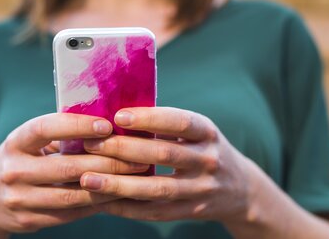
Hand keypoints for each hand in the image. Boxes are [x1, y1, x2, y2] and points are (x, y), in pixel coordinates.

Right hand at [0, 113, 148, 237]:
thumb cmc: (18, 160)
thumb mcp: (28, 142)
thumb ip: (58, 135)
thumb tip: (106, 125)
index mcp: (15, 142)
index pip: (45, 128)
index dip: (76, 125)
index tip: (107, 125)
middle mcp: (13, 170)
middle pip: (67, 167)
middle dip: (107, 161)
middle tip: (137, 156)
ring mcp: (18, 199)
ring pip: (72, 195)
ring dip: (107, 187)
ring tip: (134, 178)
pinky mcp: (28, 220)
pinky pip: (69, 213)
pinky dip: (95, 204)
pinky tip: (116, 196)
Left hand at [80, 107, 254, 223]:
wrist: (240, 189)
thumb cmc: (205, 149)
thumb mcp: (197, 131)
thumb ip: (166, 125)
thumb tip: (118, 116)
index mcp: (207, 132)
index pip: (179, 122)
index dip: (149, 118)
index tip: (117, 116)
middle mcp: (208, 159)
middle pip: (164, 154)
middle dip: (124, 149)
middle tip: (91, 144)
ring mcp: (202, 189)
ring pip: (157, 188)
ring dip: (119, 184)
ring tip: (88, 179)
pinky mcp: (191, 211)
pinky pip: (155, 212)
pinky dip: (127, 208)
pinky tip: (103, 202)